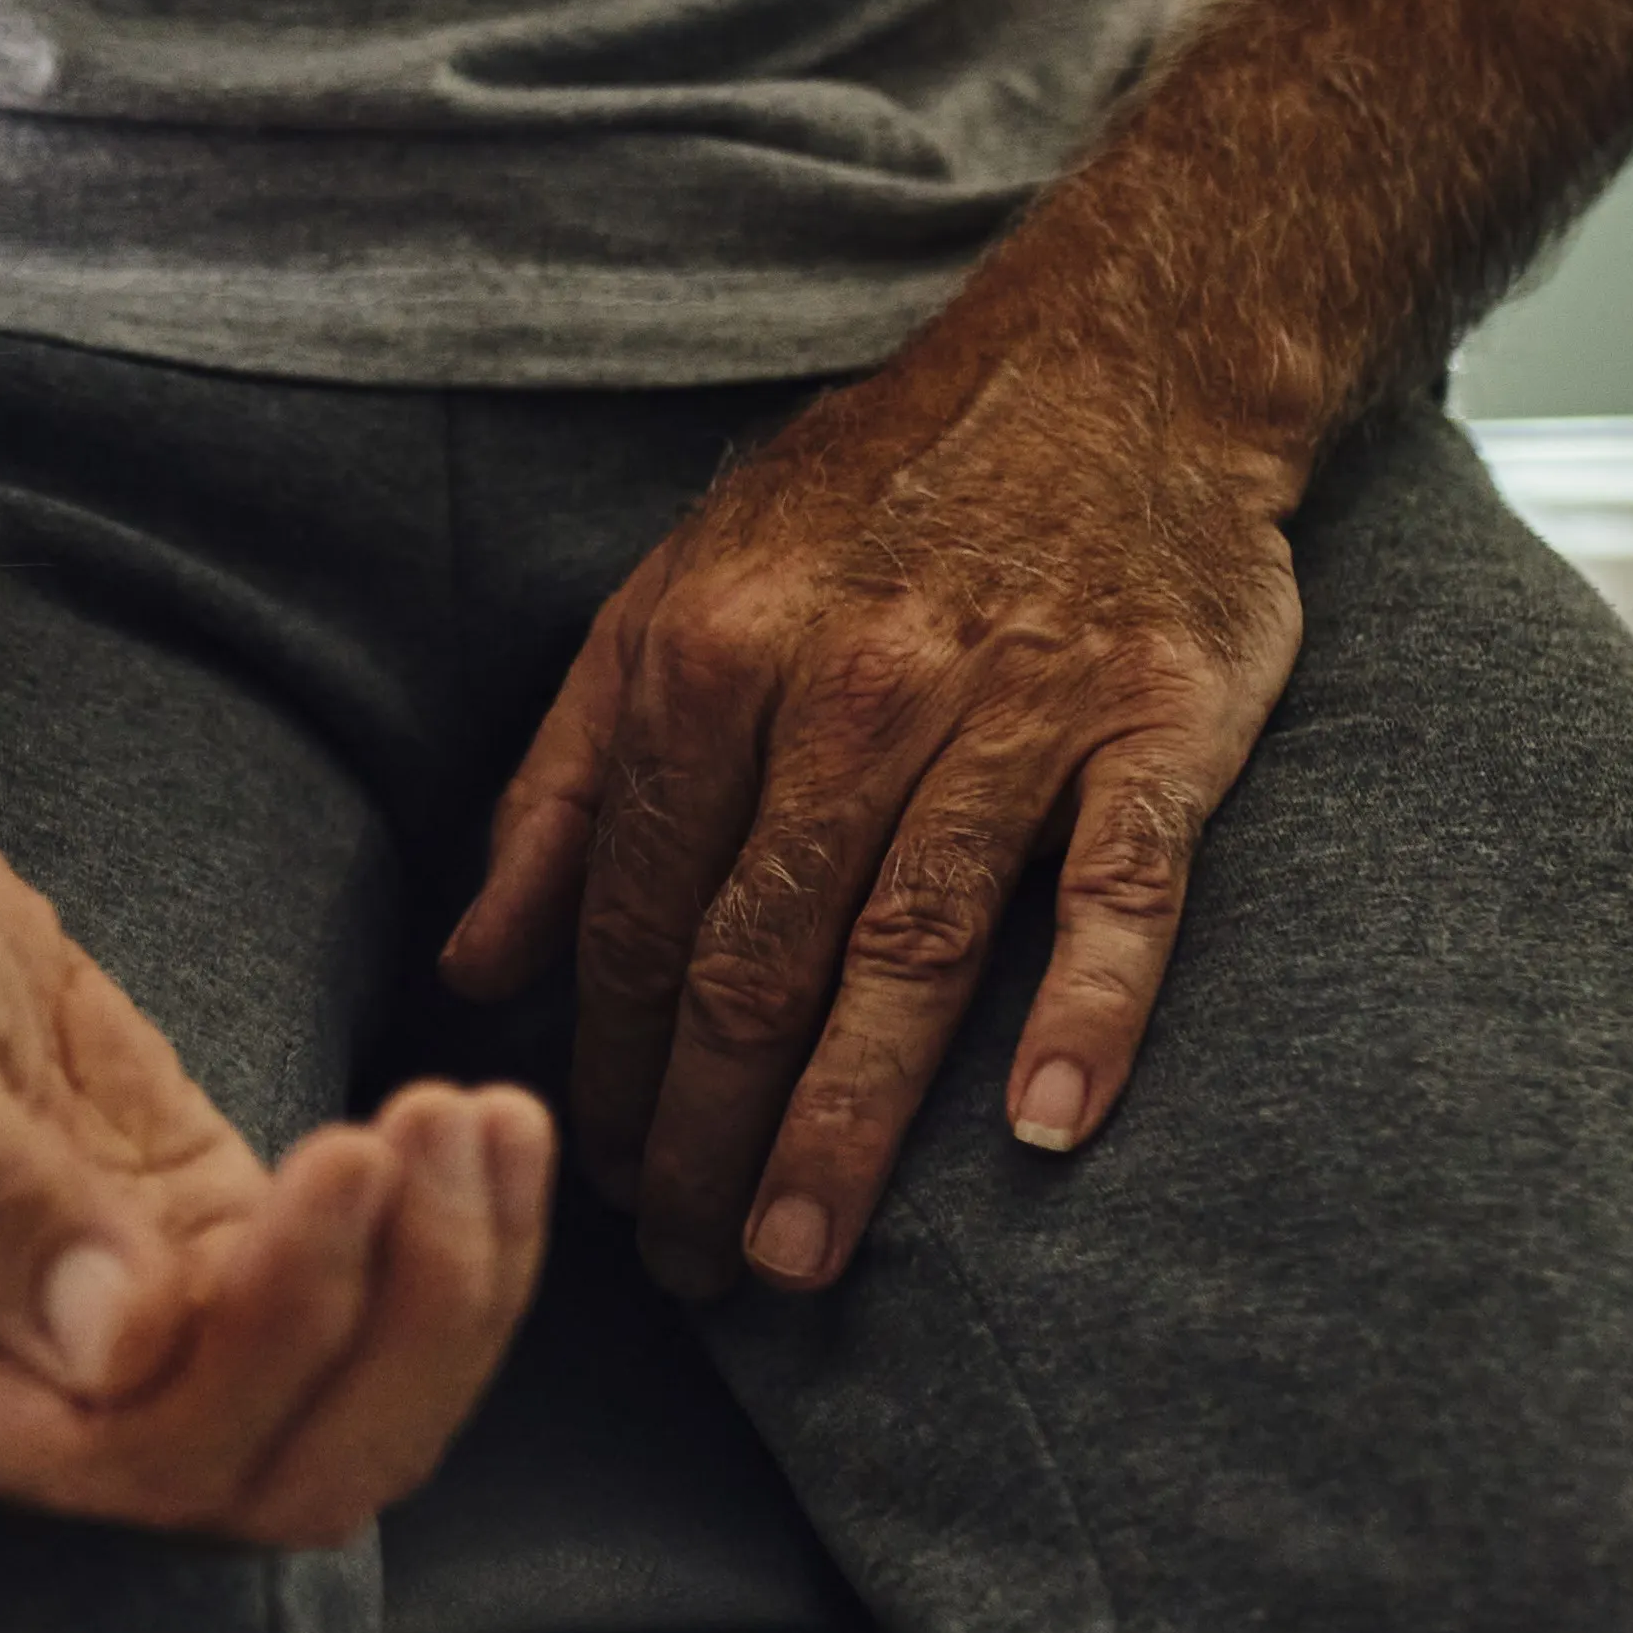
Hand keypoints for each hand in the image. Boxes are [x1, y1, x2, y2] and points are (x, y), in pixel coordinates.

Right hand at [0, 761, 551, 1545]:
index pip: (131, 1455)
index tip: (342, 1156)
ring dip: (453, 1288)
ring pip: (351, 1412)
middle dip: (399, 1331)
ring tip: (488, 1120)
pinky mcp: (215, 1256)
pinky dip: (458, 1236)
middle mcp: (33, 1406)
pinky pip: (366, 1309)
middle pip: (277, 1474)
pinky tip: (496, 1122)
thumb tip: (123, 1353)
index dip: (268, 1343)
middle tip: (438, 1135)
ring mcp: (143, 1341)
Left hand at [443, 326, 1307, 1299]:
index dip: (606, 1067)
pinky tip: (1039, 1132)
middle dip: (702, 1135)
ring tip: (797, 1255)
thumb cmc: (872, 504)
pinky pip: (1118, 889)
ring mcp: (1012, 706)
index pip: (631, 913)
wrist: (1113, 365)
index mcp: (709, 658)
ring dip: (846, 1124)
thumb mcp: (670, 598)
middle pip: (751, 958)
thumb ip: (564, 786)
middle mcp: (850, 685)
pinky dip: (1083, 1010)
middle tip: (687, 1268)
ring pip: (906, 952)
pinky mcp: (1158, 721)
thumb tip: (474, 966)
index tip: (598, 1180)